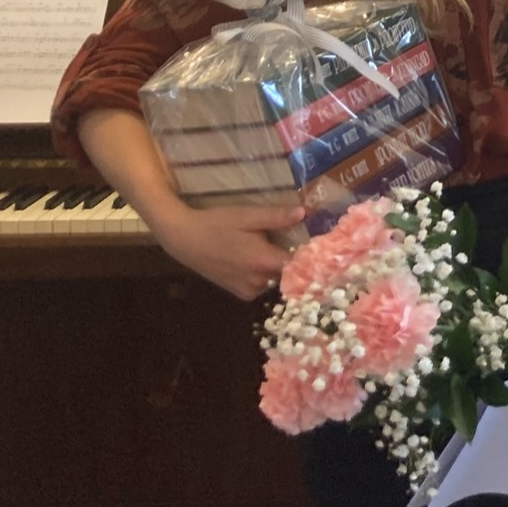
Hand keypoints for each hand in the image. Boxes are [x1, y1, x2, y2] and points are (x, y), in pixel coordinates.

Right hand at [147, 202, 304, 299]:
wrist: (183, 239)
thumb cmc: (216, 224)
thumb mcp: (247, 216)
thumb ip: (276, 217)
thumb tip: (304, 213)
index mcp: (263, 262)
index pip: (300, 267)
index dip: (312, 258)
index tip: (324, 249)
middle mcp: (258, 281)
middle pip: (290, 275)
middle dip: (298, 262)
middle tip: (306, 246)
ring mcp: (248, 290)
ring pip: (277, 281)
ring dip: (281, 269)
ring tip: (283, 250)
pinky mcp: (239, 293)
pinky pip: (263, 285)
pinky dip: (267, 275)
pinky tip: (262, 260)